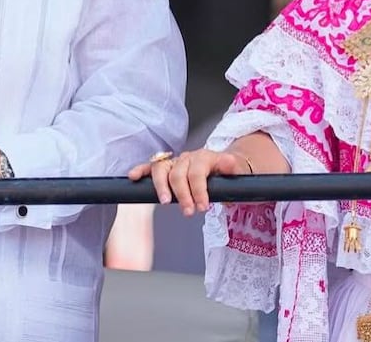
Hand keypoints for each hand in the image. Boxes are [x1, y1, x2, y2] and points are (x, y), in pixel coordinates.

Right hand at [127, 148, 251, 215]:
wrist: (226, 167)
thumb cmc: (229, 174)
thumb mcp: (237, 172)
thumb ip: (231, 169)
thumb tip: (229, 162)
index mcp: (205, 157)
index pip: (197, 172)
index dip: (198, 190)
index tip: (202, 207)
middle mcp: (188, 157)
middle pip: (178, 173)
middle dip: (183, 194)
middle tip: (189, 212)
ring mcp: (176, 161)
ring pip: (162, 169)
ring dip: (161, 186)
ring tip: (164, 202)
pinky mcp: (167, 167)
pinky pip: (151, 167)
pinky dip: (141, 170)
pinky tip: (133, 177)